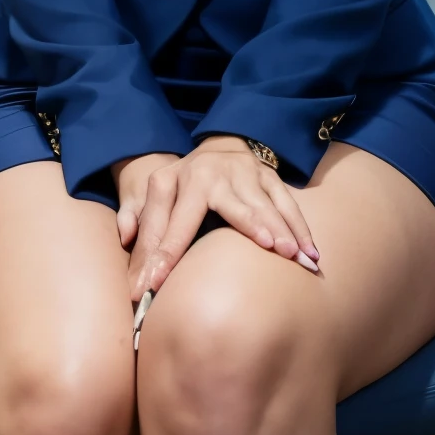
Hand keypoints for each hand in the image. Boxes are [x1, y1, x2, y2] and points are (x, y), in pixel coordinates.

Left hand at [125, 135, 319, 301]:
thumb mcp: (152, 194)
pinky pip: (286, 204)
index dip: (162, 259)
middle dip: (249, 228)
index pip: (171, 226)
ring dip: (283, 229)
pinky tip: (310, 253)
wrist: (219, 146)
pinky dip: (300, 228)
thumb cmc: (181, 184)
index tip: (154, 288)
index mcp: (178, 181)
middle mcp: (212, 174)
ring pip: (266, 205)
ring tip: (295, 254)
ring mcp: (244, 173)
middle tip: (268, 250)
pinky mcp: (267, 177)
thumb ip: (134, 217)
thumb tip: (124, 237)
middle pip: (232, 208)